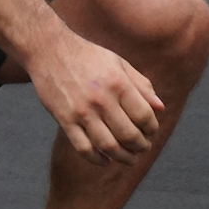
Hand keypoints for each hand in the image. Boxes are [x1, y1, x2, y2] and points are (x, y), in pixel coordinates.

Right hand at [27, 29, 163, 165]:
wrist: (48, 49)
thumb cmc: (86, 55)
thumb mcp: (117, 62)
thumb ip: (141, 84)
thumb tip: (160, 108)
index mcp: (118, 83)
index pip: (145, 117)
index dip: (152, 129)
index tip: (150, 131)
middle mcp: (101, 99)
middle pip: (129, 136)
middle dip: (141, 146)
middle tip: (142, 147)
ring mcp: (81, 111)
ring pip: (109, 147)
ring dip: (124, 158)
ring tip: (129, 158)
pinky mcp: (64, 119)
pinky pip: (84, 148)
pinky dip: (98, 159)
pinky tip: (105, 159)